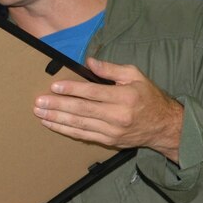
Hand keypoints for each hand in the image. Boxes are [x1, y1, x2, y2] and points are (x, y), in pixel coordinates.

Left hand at [33, 58, 182, 161]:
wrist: (164, 127)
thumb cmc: (148, 97)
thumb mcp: (135, 76)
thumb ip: (111, 69)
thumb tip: (89, 62)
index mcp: (124, 97)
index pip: (92, 93)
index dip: (72, 89)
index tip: (54, 87)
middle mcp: (117, 116)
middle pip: (82, 110)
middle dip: (58, 106)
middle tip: (39, 102)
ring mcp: (112, 131)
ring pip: (79, 125)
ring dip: (57, 119)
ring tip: (40, 113)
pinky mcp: (108, 141)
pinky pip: (83, 135)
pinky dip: (66, 130)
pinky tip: (52, 124)